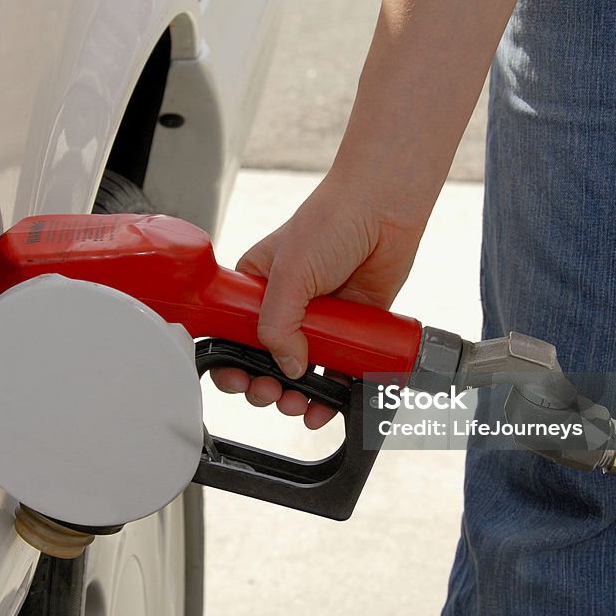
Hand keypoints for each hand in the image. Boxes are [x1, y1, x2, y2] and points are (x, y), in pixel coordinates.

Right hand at [210, 170, 428, 428]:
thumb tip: (288, 368)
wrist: (384, 209)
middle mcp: (286, 306)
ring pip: (300, 372)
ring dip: (295, 396)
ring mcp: (319, 319)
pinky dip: (330, 393)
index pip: (233, 334)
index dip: (231, 362)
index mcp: (257, 287)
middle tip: (270, 392)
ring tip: (298, 404)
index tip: (237, 379)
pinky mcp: (352, 329)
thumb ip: (279, 326)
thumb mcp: (289, 273)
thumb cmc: (332, 220)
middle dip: (264, 384)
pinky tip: (323, 406)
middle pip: (265, 361)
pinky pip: (337, 369)